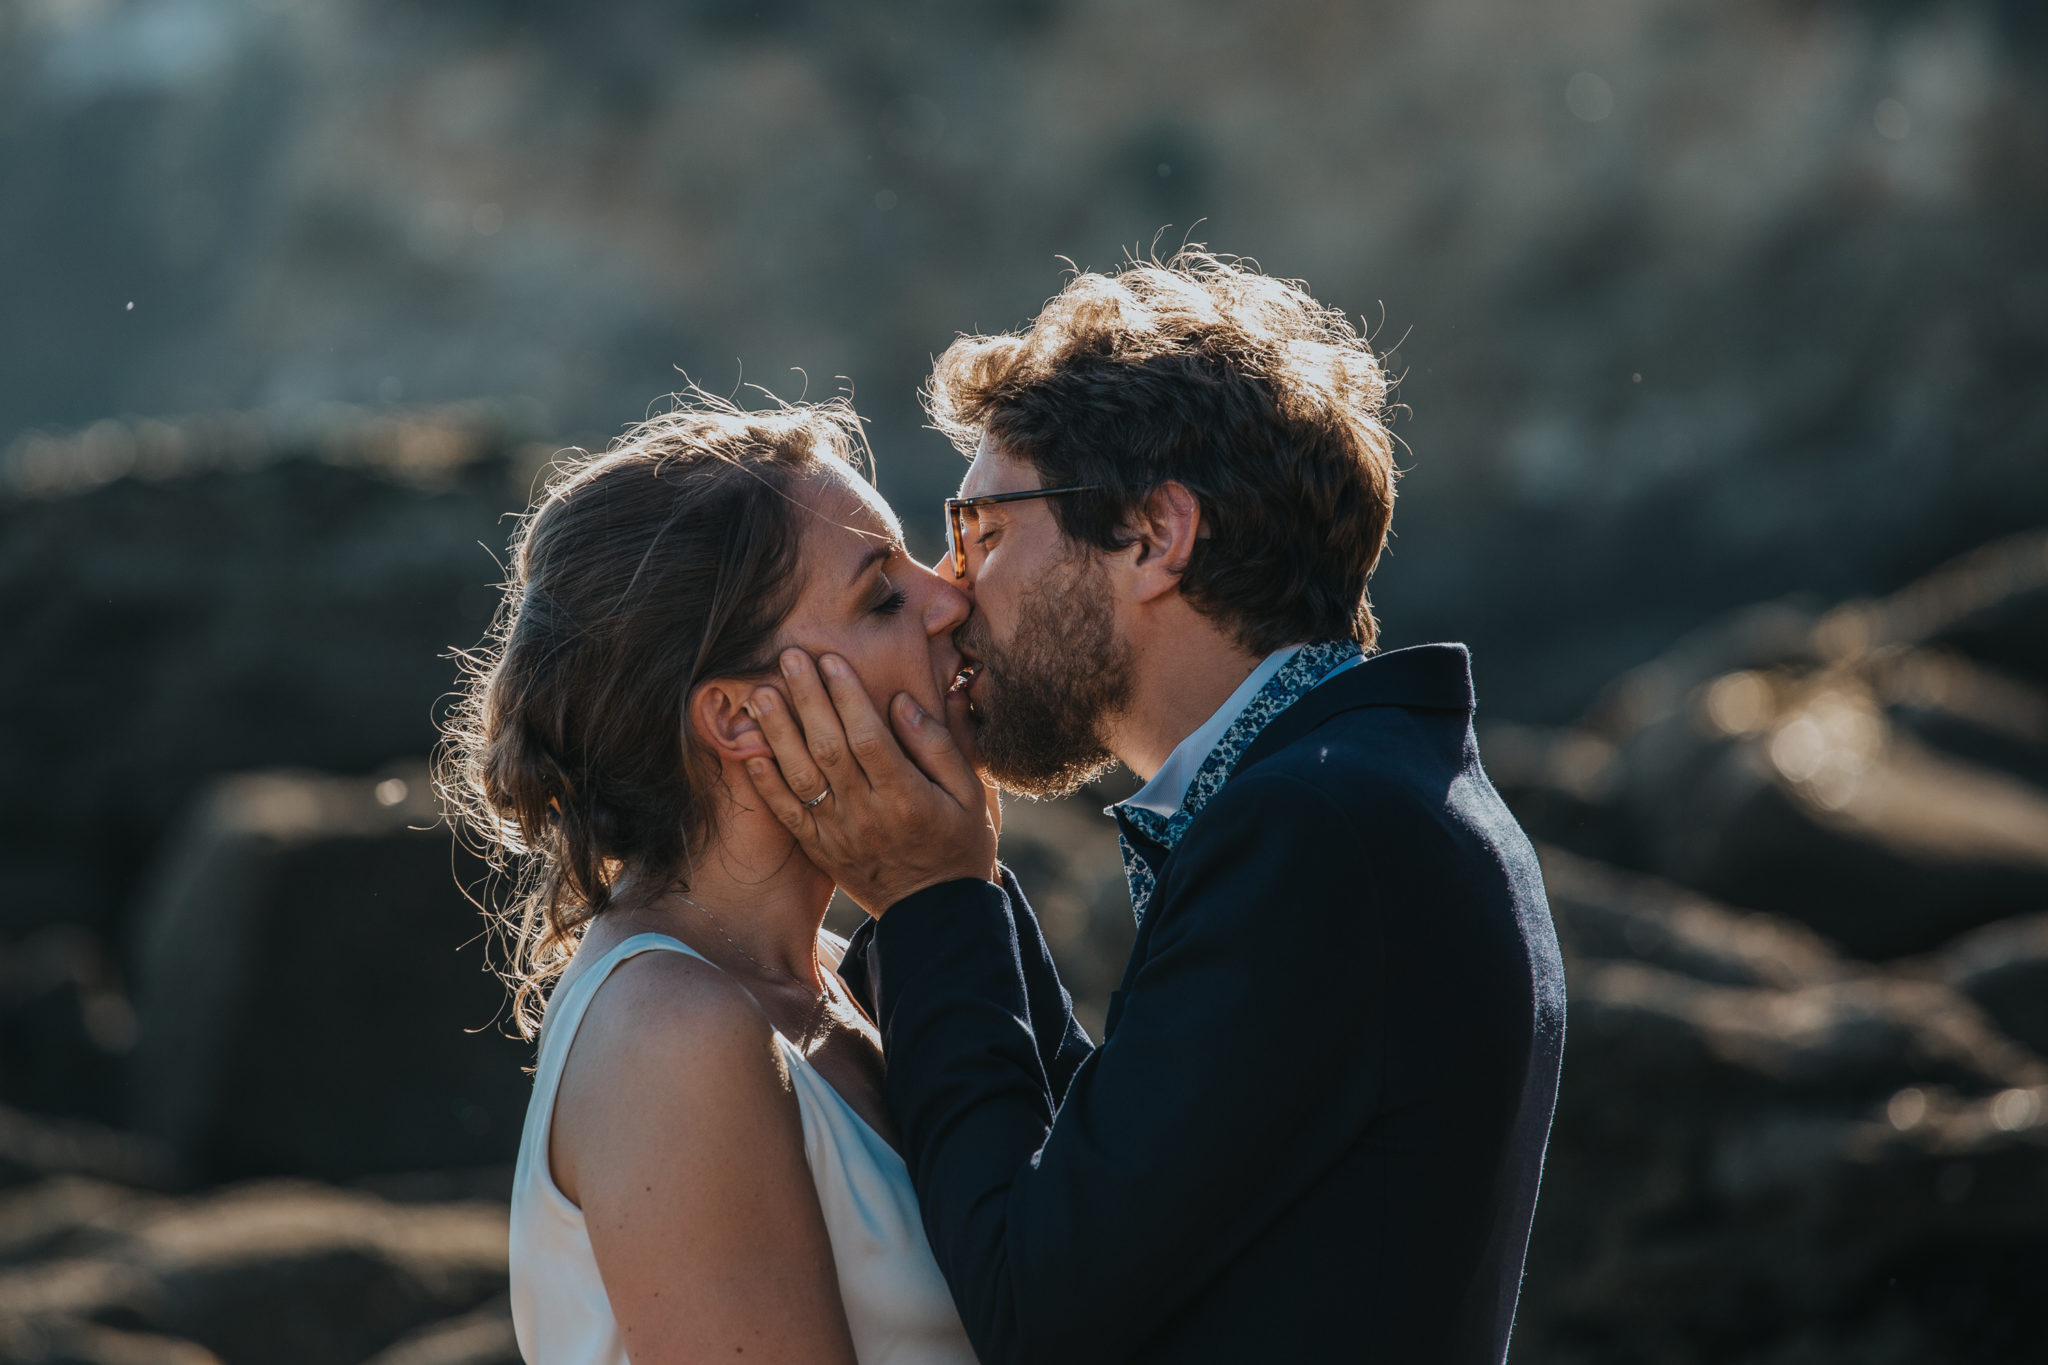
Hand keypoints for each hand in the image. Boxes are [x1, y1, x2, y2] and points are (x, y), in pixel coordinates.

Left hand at [743, 649, 997, 915]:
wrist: (938, 915)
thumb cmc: (960, 843)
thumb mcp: (972, 795)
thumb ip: (941, 745)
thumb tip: (904, 701)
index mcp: (908, 798)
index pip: (870, 738)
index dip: (848, 697)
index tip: (831, 660)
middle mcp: (868, 814)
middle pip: (829, 748)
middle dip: (807, 699)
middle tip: (788, 657)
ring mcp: (839, 834)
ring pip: (801, 776)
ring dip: (778, 733)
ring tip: (760, 693)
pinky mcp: (821, 849)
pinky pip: (787, 814)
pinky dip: (766, 783)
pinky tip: (750, 749)